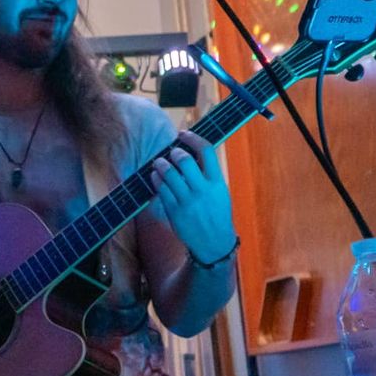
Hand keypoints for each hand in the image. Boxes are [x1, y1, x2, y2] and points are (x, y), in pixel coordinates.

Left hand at [148, 130, 235, 263]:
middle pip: (184, 160)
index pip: (206, 151)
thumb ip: (208, 174)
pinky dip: (155, 178)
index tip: (183, 134)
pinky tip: (155, 176)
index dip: (193, 138)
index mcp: (217, 183)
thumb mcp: (220, 192)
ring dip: (161, 163)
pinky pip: (161, 189)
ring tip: (158, 162)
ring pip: (168, 173)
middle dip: (175, 152)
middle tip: (171, 152)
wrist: (213, 242)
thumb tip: (191, 151)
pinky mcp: (174, 210)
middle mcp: (202, 190)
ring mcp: (187, 201)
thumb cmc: (216, 213)